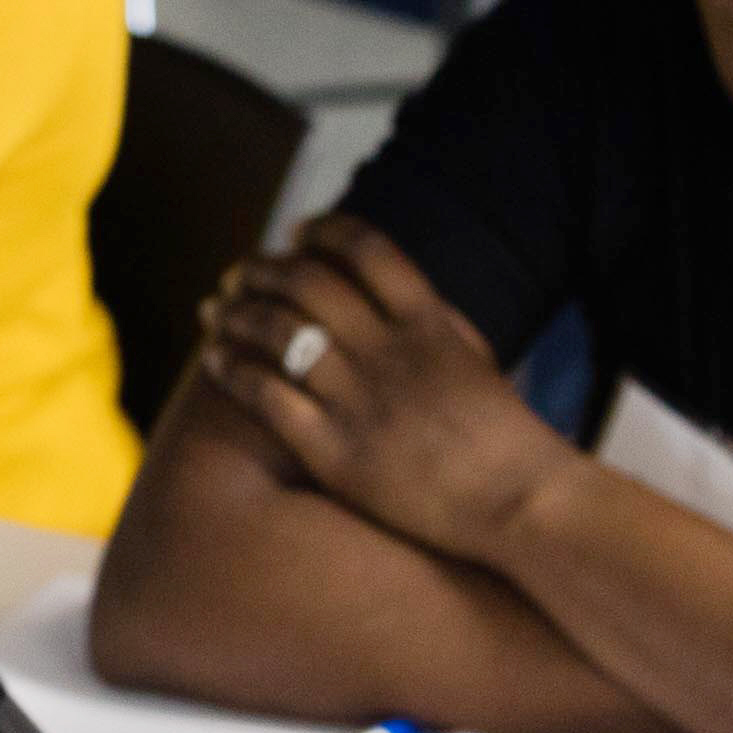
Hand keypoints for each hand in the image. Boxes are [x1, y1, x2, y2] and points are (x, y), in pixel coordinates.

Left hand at [187, 216, 574, 561]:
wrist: (519, 501)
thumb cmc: (500, 435)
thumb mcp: (472, 357)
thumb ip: (431, 317)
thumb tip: (388, 285)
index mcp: (426, 321)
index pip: (365, 247)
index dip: (321, 231)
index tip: (295, 232)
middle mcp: (388, 350)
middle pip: (307, 282)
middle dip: (263, 269)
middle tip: (240, 271)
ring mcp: (359, 400)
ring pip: (277, 332)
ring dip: (236, 312)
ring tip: (215, 309)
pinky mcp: (336, 450)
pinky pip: (267, 396)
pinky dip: (232, 369)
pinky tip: (213, 360)